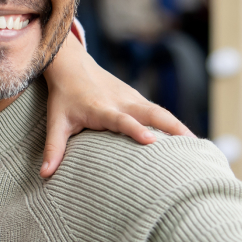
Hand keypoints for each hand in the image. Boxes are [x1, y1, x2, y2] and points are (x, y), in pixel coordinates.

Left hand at [41, 31, 192, 177]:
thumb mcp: (56, 122)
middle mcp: (121, 101)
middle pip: (152, 113)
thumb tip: (44, 175)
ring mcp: (132, 98)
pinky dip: (172, 122)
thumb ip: (53, 148)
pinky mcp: (137, 98)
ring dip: (178, 126)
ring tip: (197, 145)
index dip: (136, 130)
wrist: (72, 66)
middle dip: (172, 128)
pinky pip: (158, 111)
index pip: (122, 120)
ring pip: (160, 111)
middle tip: (191, 146)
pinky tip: (185, 137)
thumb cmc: (64, 97)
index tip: (151, 142)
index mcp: (102, 108)